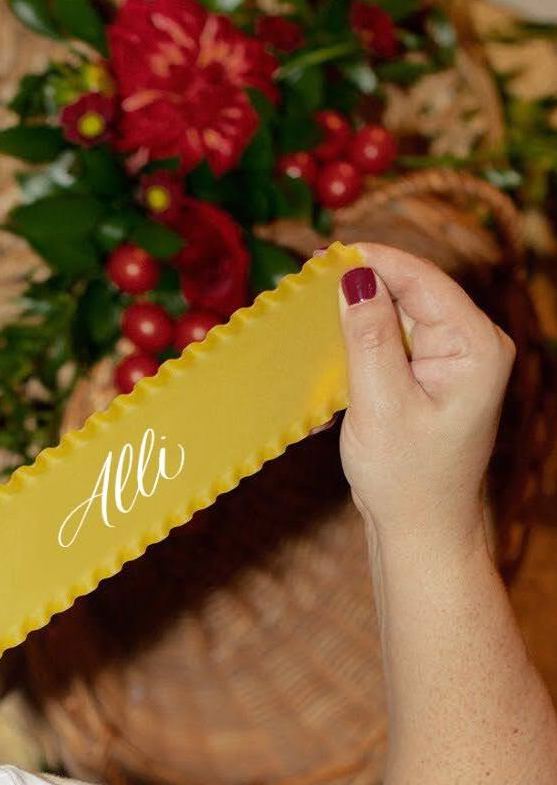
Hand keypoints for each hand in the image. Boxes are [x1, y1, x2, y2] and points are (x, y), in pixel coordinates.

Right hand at [332, 241, 514, 552]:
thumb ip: (369, 336)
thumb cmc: (407, 478)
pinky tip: (333, 351)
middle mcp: (474, 344)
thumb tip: (354, 276)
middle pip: (412, 292)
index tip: (324, 252)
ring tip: (312, 313)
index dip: (374, 260)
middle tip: (307, 282)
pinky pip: (395, 341)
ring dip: (358, 316)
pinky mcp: (434, 375)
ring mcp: (456, 360)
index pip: (423, 281)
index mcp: (476, 346)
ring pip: (399, 315)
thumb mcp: (380, 404)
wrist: (422, 532)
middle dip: (362, 287)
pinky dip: (363, 342)